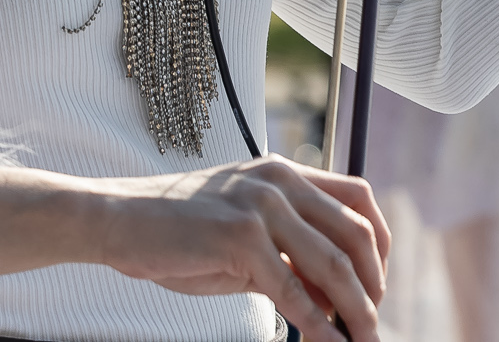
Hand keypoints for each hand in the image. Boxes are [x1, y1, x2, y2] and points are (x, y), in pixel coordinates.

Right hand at [94, 157, 390, 341]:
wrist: (119, 220)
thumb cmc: (179, 231)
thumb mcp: (243, 235)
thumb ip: (288, 256)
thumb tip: (333, 298)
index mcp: (284, 173)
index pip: (358, 199)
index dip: (380, 244)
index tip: (377, 284)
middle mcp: (280, 181)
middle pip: (356, 233)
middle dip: (373, 285)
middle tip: (372, 323)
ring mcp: (261, 207)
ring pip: (333, 264)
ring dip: (356, 311)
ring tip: (363, 341)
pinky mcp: (240, 238)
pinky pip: (293, 290)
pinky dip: (318, 326)